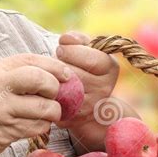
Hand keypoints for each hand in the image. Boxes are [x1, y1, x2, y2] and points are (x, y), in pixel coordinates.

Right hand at [0, 53, 70, 156]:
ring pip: (45, 108)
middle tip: (53, 97)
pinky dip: (41, 127)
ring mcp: (2, 109)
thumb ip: (20, 72)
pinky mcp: (6, 130)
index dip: (57, 68)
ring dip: (51, 113)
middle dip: (55, 89)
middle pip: (42, 80)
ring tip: (44, 114)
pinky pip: (37, 127)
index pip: (35, 61)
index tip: (67, 76)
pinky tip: (31, 125)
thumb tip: (58, 73)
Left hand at [55, 30, 119, 148]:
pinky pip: (54, 101)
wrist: (86, 100)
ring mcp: (89, 106)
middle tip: (55, 63)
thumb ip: (77, 39)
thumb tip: (66, 39)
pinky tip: (49, 87)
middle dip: (59, 64)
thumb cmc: (82, 66)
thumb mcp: (85, 49)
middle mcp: (104, 89)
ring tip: (52, 73)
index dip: (71, 50)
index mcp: (111, 68)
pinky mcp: (73, 117)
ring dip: (51, 77)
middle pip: (73, 73)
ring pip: (62, 87)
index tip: (62, 48)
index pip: (91, 58)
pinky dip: (47, 92)